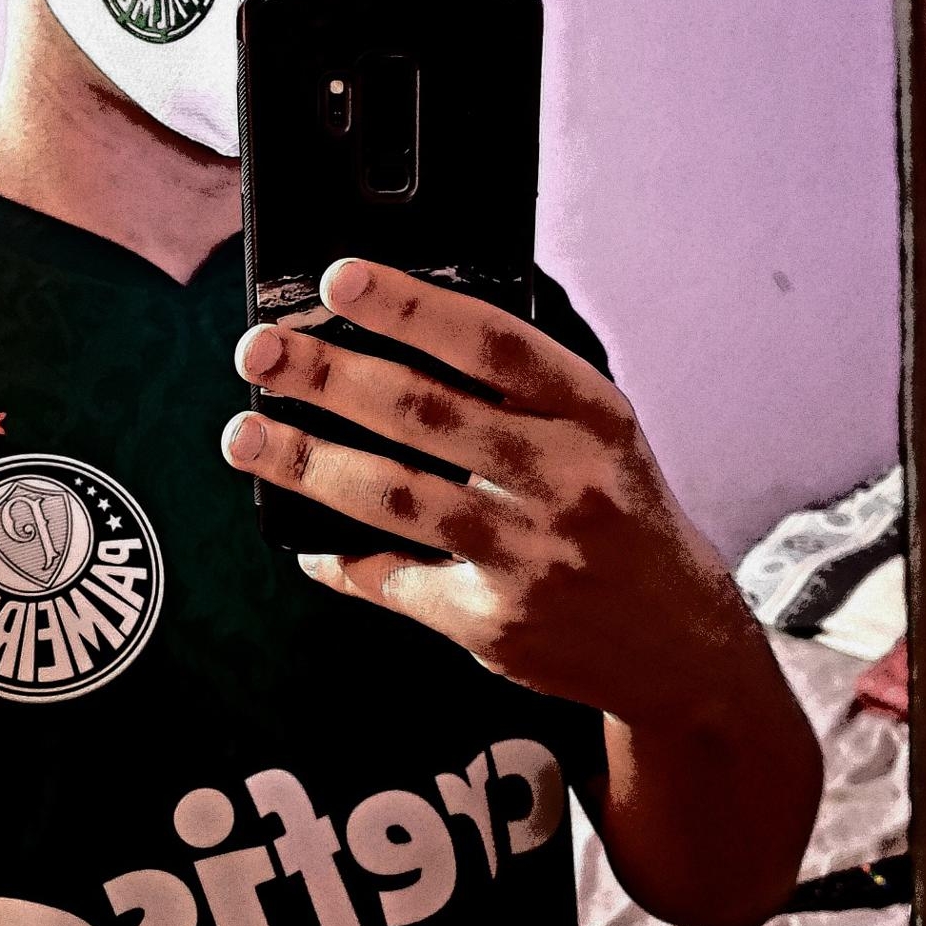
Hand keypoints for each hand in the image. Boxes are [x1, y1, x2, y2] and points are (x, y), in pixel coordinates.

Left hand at [220, 257, 770, 737]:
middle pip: (427, 413)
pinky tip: (300, 534)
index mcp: (593, 415)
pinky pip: (395, 581)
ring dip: (309, 463)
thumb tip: (401, 327)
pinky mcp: (496, 623)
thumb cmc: (620, 515)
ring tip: (245, 436)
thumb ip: (522, 387)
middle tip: (259, 351)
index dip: (410, 307)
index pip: (494, 344)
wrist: (680, 644)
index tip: (338, 280)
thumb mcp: (600, 434)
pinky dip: (338, 556)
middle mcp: (565, 480)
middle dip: (329, 377)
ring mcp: (530, 556)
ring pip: (397, 498)